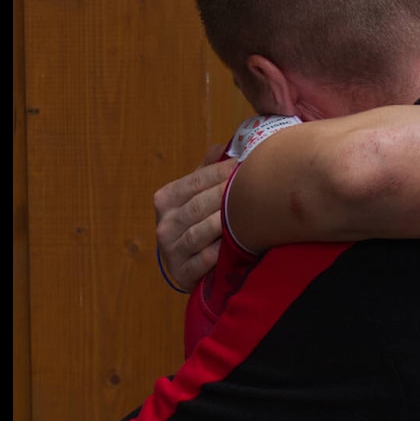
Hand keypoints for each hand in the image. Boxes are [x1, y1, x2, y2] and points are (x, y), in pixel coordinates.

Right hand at [154, 144, 235, 291]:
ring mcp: (171, 250)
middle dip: (227, 195)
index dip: (220, 172)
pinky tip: (236, 244)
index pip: (194, 181)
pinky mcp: (182, 273)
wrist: (190, 266)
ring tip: (248, 213)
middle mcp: (164, 224)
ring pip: (199, 232)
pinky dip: (219, 252)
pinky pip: (203, 260)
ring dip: (223, 222)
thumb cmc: (198, 222)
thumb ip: (207, 171)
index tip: (244, 164)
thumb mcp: (197, 194)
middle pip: (198, 205)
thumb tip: (222, 147)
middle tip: (254, 186)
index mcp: (166, 199)